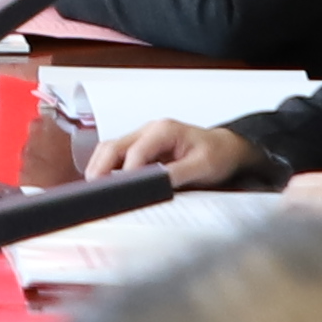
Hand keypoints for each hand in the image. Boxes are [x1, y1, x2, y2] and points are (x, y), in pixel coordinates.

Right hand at [91, 116, 257, 187]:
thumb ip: (178, 173)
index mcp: (164, 130)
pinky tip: (104, 184)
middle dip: (101, 168)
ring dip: (100, 168)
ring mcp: (143, 139)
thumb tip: (156, 183)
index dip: (127, 172)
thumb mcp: (203, 166)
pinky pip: (117, 156)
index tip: (122, 190)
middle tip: (95, 191)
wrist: (226, 149)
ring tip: (95, 190)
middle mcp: (149, 131)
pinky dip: (107, 169)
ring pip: (110, 150)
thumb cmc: (217, 153)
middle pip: (113, 146)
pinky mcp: (141, 149)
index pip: (136, 151)